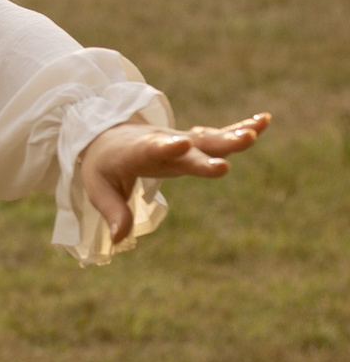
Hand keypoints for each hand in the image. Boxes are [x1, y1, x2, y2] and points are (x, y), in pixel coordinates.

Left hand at [79, 112, 269, 242]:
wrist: (105, 135)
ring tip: (254, 133)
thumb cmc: (103, 165)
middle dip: (207, 153)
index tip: (180, 143)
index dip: (166, 147)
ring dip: (231, 137)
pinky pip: (219, 135)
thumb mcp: (98, 187)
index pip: (151, 149)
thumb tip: (118, 240)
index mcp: (137, 152)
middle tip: (228, 158)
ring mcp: (181, 140)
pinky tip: (264, 121)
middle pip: (188, 148)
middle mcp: (163, 142)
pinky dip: (241, 127)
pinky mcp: (194, 141)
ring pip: (208, 139)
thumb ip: (113, 211)